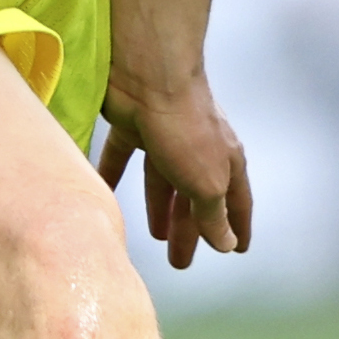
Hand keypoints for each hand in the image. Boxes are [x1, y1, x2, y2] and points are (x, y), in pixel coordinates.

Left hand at [96, 59, 251, 268]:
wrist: (149, 76)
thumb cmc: (186, 130)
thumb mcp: (206, 181)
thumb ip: (212, 214)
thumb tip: (226, 242)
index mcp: (226, 161)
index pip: (236, 202)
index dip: (236, 227)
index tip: (236, 250)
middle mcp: (199, 149)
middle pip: (196, 197)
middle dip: (190, 230)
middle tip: (180, 263)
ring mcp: (166, 138)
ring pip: (162, 181)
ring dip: (159, 209)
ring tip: (154, 238)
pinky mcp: (133, 126)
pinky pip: (123, 158)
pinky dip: (114, 176)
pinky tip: (102, 194)